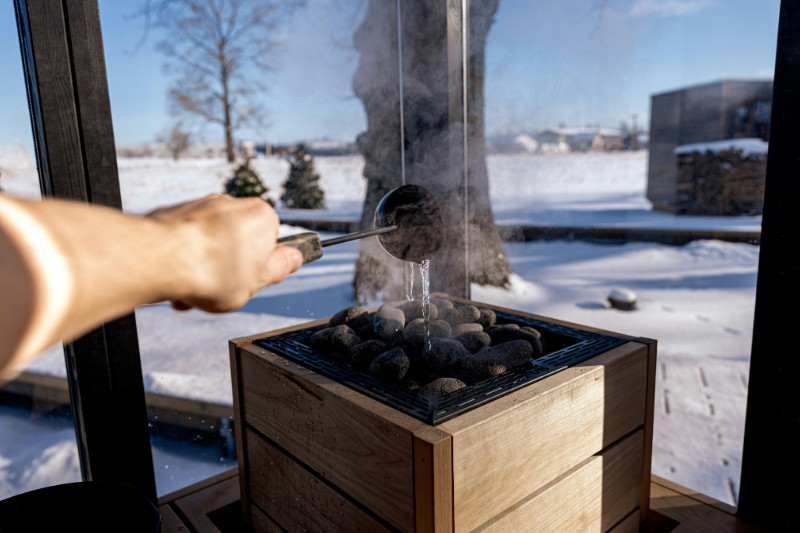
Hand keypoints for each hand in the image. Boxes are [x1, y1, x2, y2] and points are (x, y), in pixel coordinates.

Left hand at [148, 194, 302, 311]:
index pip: (271, 242)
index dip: (260, 267)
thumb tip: (294, 258)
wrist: (159, 260)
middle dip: (229, 268)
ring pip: (211, 242)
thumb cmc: (210, 271)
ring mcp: (202, 206)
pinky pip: (187, 239)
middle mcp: (233, 203)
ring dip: (205, 267)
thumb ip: (281, 268)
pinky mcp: (175, 212)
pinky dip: (184, 258)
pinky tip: (178, 280)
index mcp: (261, 216)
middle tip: (221, 289)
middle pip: (239, 242)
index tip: (250, 280)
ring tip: (195, 290)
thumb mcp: (260, 281)